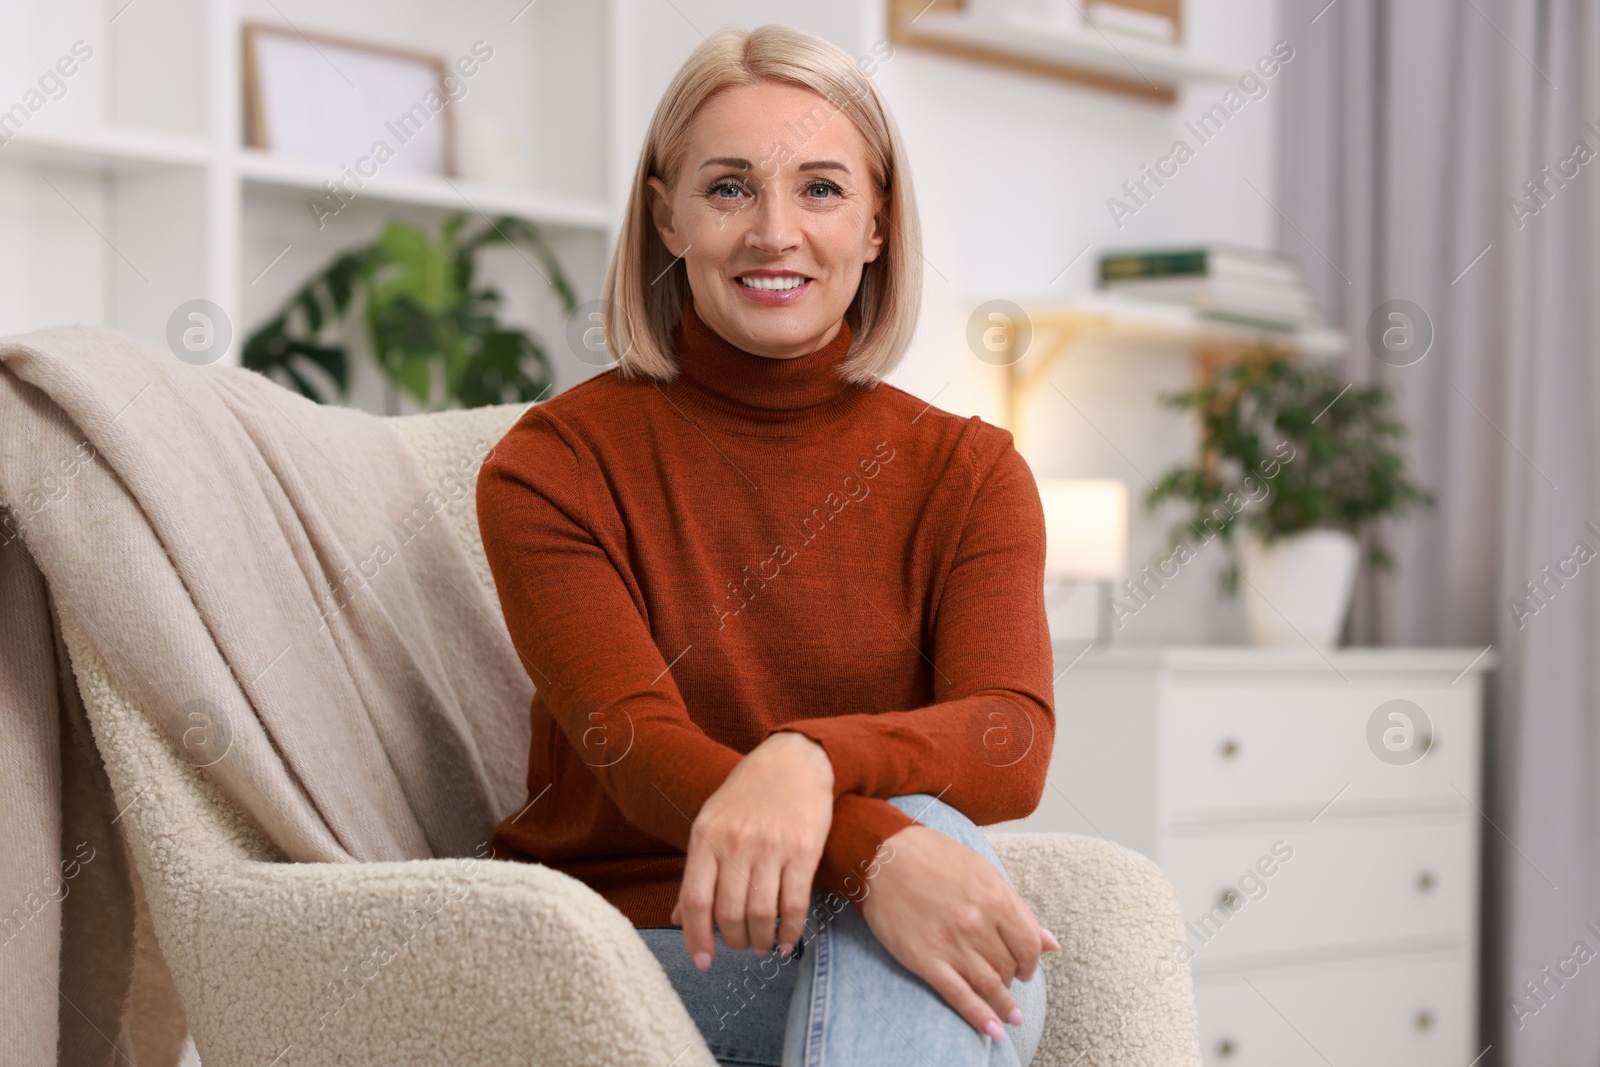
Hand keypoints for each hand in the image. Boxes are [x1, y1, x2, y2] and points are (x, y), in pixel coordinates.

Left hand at [670, 731, 833, 965]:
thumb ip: (697, 871)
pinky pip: (794, 904)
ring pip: (761, 914)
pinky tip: (787, 940)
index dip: (696, 938)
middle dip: (733, 941)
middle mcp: (736, 843)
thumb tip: (678, 918)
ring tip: (762, 945)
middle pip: (729, 913)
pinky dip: (790, 931)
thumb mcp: (712, 823)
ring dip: (760, 940)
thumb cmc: (748, 795)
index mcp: (706, 837)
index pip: (694, 900)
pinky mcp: (804, 850)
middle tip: (739, 945)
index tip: (702, 962)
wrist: (793, 761)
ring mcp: (771, 847)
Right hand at [858, 825, 1061, 1040]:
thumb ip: (1018, 908)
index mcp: (995, 897)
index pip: (1029, 945)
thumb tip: (1051, 943)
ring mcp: (951, 944)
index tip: (1026, 967)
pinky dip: (980, 1017)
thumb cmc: (934, 857)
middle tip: (1008, 979)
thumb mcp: (983, 872)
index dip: (1031, 961)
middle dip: (1013, 976)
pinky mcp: (926, 960)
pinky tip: (994, 1029)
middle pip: (1009, 966)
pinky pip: (959, 996)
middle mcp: (977, 924)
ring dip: (1004, 1003)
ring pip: (990, 985)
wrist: (883, 856)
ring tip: (1012, 1013)